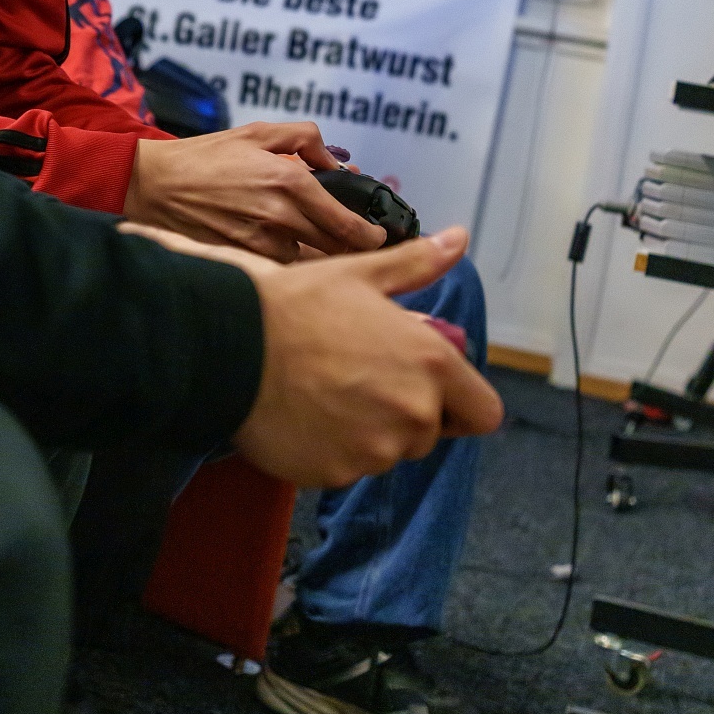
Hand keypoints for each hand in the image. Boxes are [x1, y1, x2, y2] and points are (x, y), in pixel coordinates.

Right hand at [122, 120, 387, 260]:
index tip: (380, 238)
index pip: (347, 224)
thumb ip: (305, 138)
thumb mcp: (258, 132)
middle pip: (335, 251)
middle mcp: (280, 218)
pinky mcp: (242, 263)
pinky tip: (282, 257)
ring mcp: (260, 245)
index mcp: (290, 183)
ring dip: (318, 260)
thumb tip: (335, 160)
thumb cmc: (204, 158)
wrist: (152, 185)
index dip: (372, 237)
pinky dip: (287, 266)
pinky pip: (278, 271)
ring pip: (307, 264)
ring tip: (318, 251)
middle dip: (353, 252)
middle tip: (360, 247)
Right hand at [231, 225, 503, 485]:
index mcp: (431, 364)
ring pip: (388, 452)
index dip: (460, 403)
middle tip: (359, 380)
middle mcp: (413, 414)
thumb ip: (418, 265)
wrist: (230, 344)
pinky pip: (347, 468)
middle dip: (405, 414)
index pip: (483, 412)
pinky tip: (305, 417)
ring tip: (326, 395)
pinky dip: (332, 450)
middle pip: (431, 433)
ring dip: (369, 433)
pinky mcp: (337, 474)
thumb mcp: (361, 274)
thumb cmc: (298, 303)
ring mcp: (375, 450)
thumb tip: (460, 238)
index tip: (431, 390)